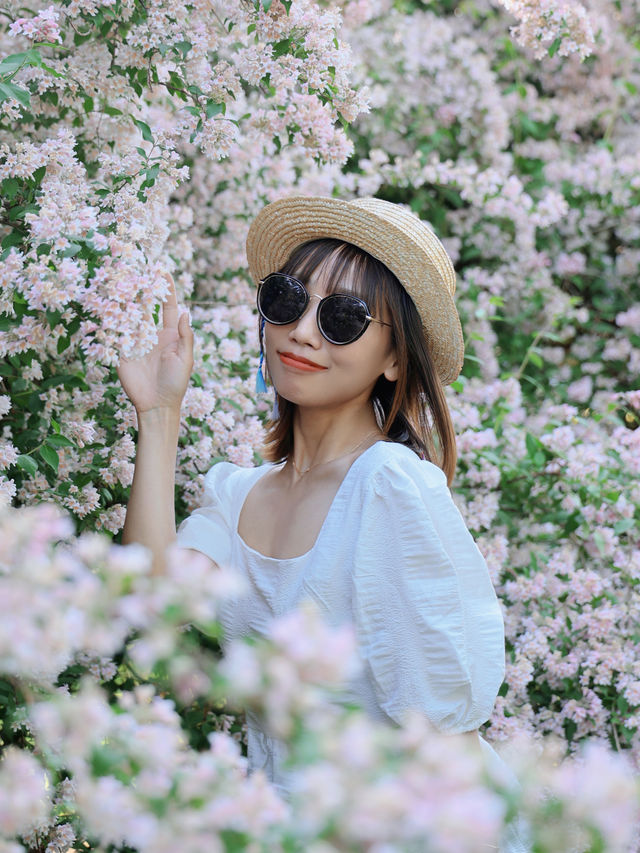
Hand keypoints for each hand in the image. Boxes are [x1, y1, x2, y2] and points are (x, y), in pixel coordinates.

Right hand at [116, 273, 193, 413]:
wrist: (157, 405)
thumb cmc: (176, 383)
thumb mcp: (186, 359)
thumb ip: (185, 336)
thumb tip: (186, 312)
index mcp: (170, 334)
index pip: (168, 307)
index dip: (166, 290)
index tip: (163, 271)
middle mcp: (151, 334)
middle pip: (146, 306)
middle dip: (142, 288)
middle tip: (137, 268)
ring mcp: (135, 341)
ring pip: (129, 315)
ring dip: (125, 299)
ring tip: (120, 279)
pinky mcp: (121, 351)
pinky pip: (115, 333)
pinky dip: (110, 319)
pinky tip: (106, 304)